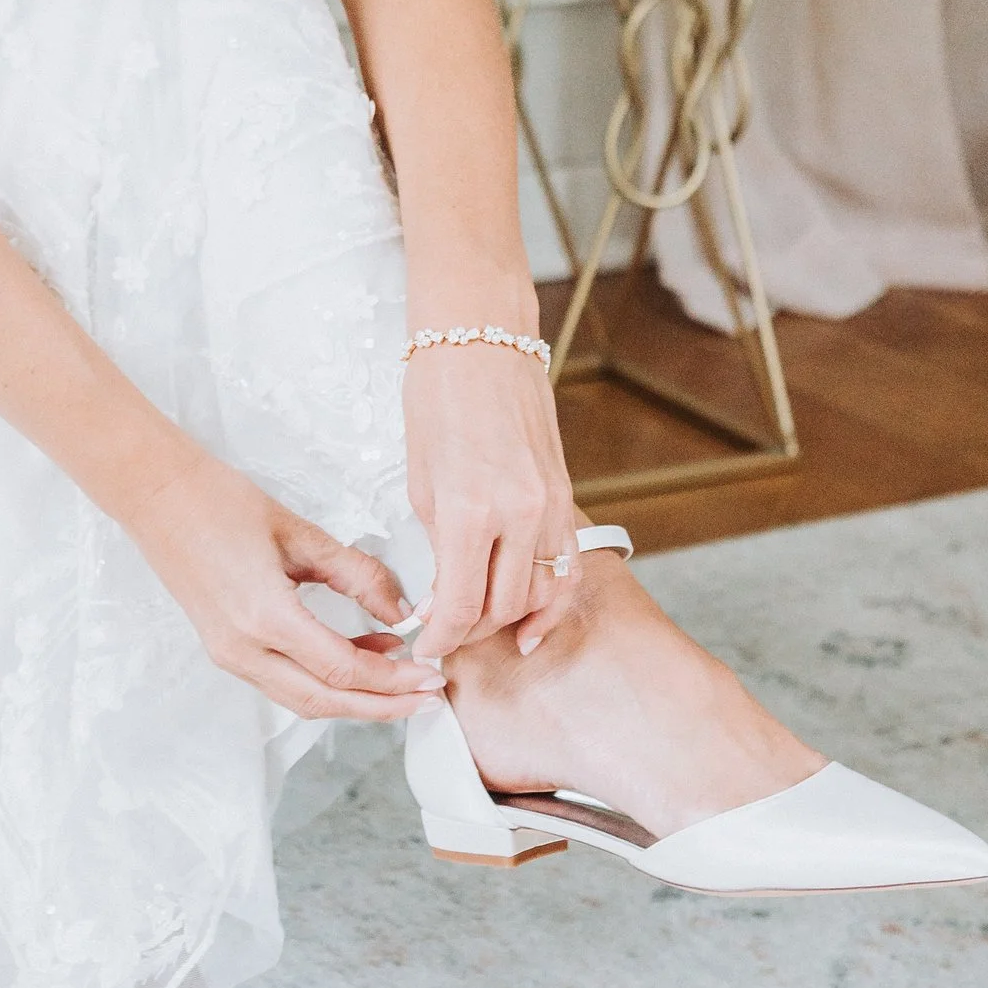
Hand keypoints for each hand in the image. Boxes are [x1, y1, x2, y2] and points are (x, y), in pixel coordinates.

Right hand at [127, 453, 440, 724]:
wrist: (155, 494)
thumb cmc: (219, 501)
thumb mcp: (299, 533)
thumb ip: (356, 574)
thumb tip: (402, 610)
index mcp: (264, 617)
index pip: (342, 669)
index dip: (392, 681)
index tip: (430, 678)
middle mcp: (242, 649)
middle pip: (325, 700)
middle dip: (382, 706)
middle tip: (427, 698)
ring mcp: (228, 653)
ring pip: (303, 698)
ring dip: (354, 697)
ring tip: (401, 678)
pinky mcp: (224, 648)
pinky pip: (283, 681)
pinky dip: (325, 679)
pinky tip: (358, 654)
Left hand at [403, 339, 581, 666]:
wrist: (481, 342)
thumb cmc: (438, 397)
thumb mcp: (420, 478)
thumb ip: (435, 543)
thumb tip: (440, 594)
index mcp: (469, 510)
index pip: (460, 605)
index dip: (438, 637)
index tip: (422, 645)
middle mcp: (519, 514)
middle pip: (501, 609)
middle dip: (467, 632)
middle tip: (441, 635)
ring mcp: (550, 506)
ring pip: (539, 596)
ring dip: (506, 620)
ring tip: (477, 626)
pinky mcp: (567, 497)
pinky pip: (567, 568)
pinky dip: (552, 603)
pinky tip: (532, 625)